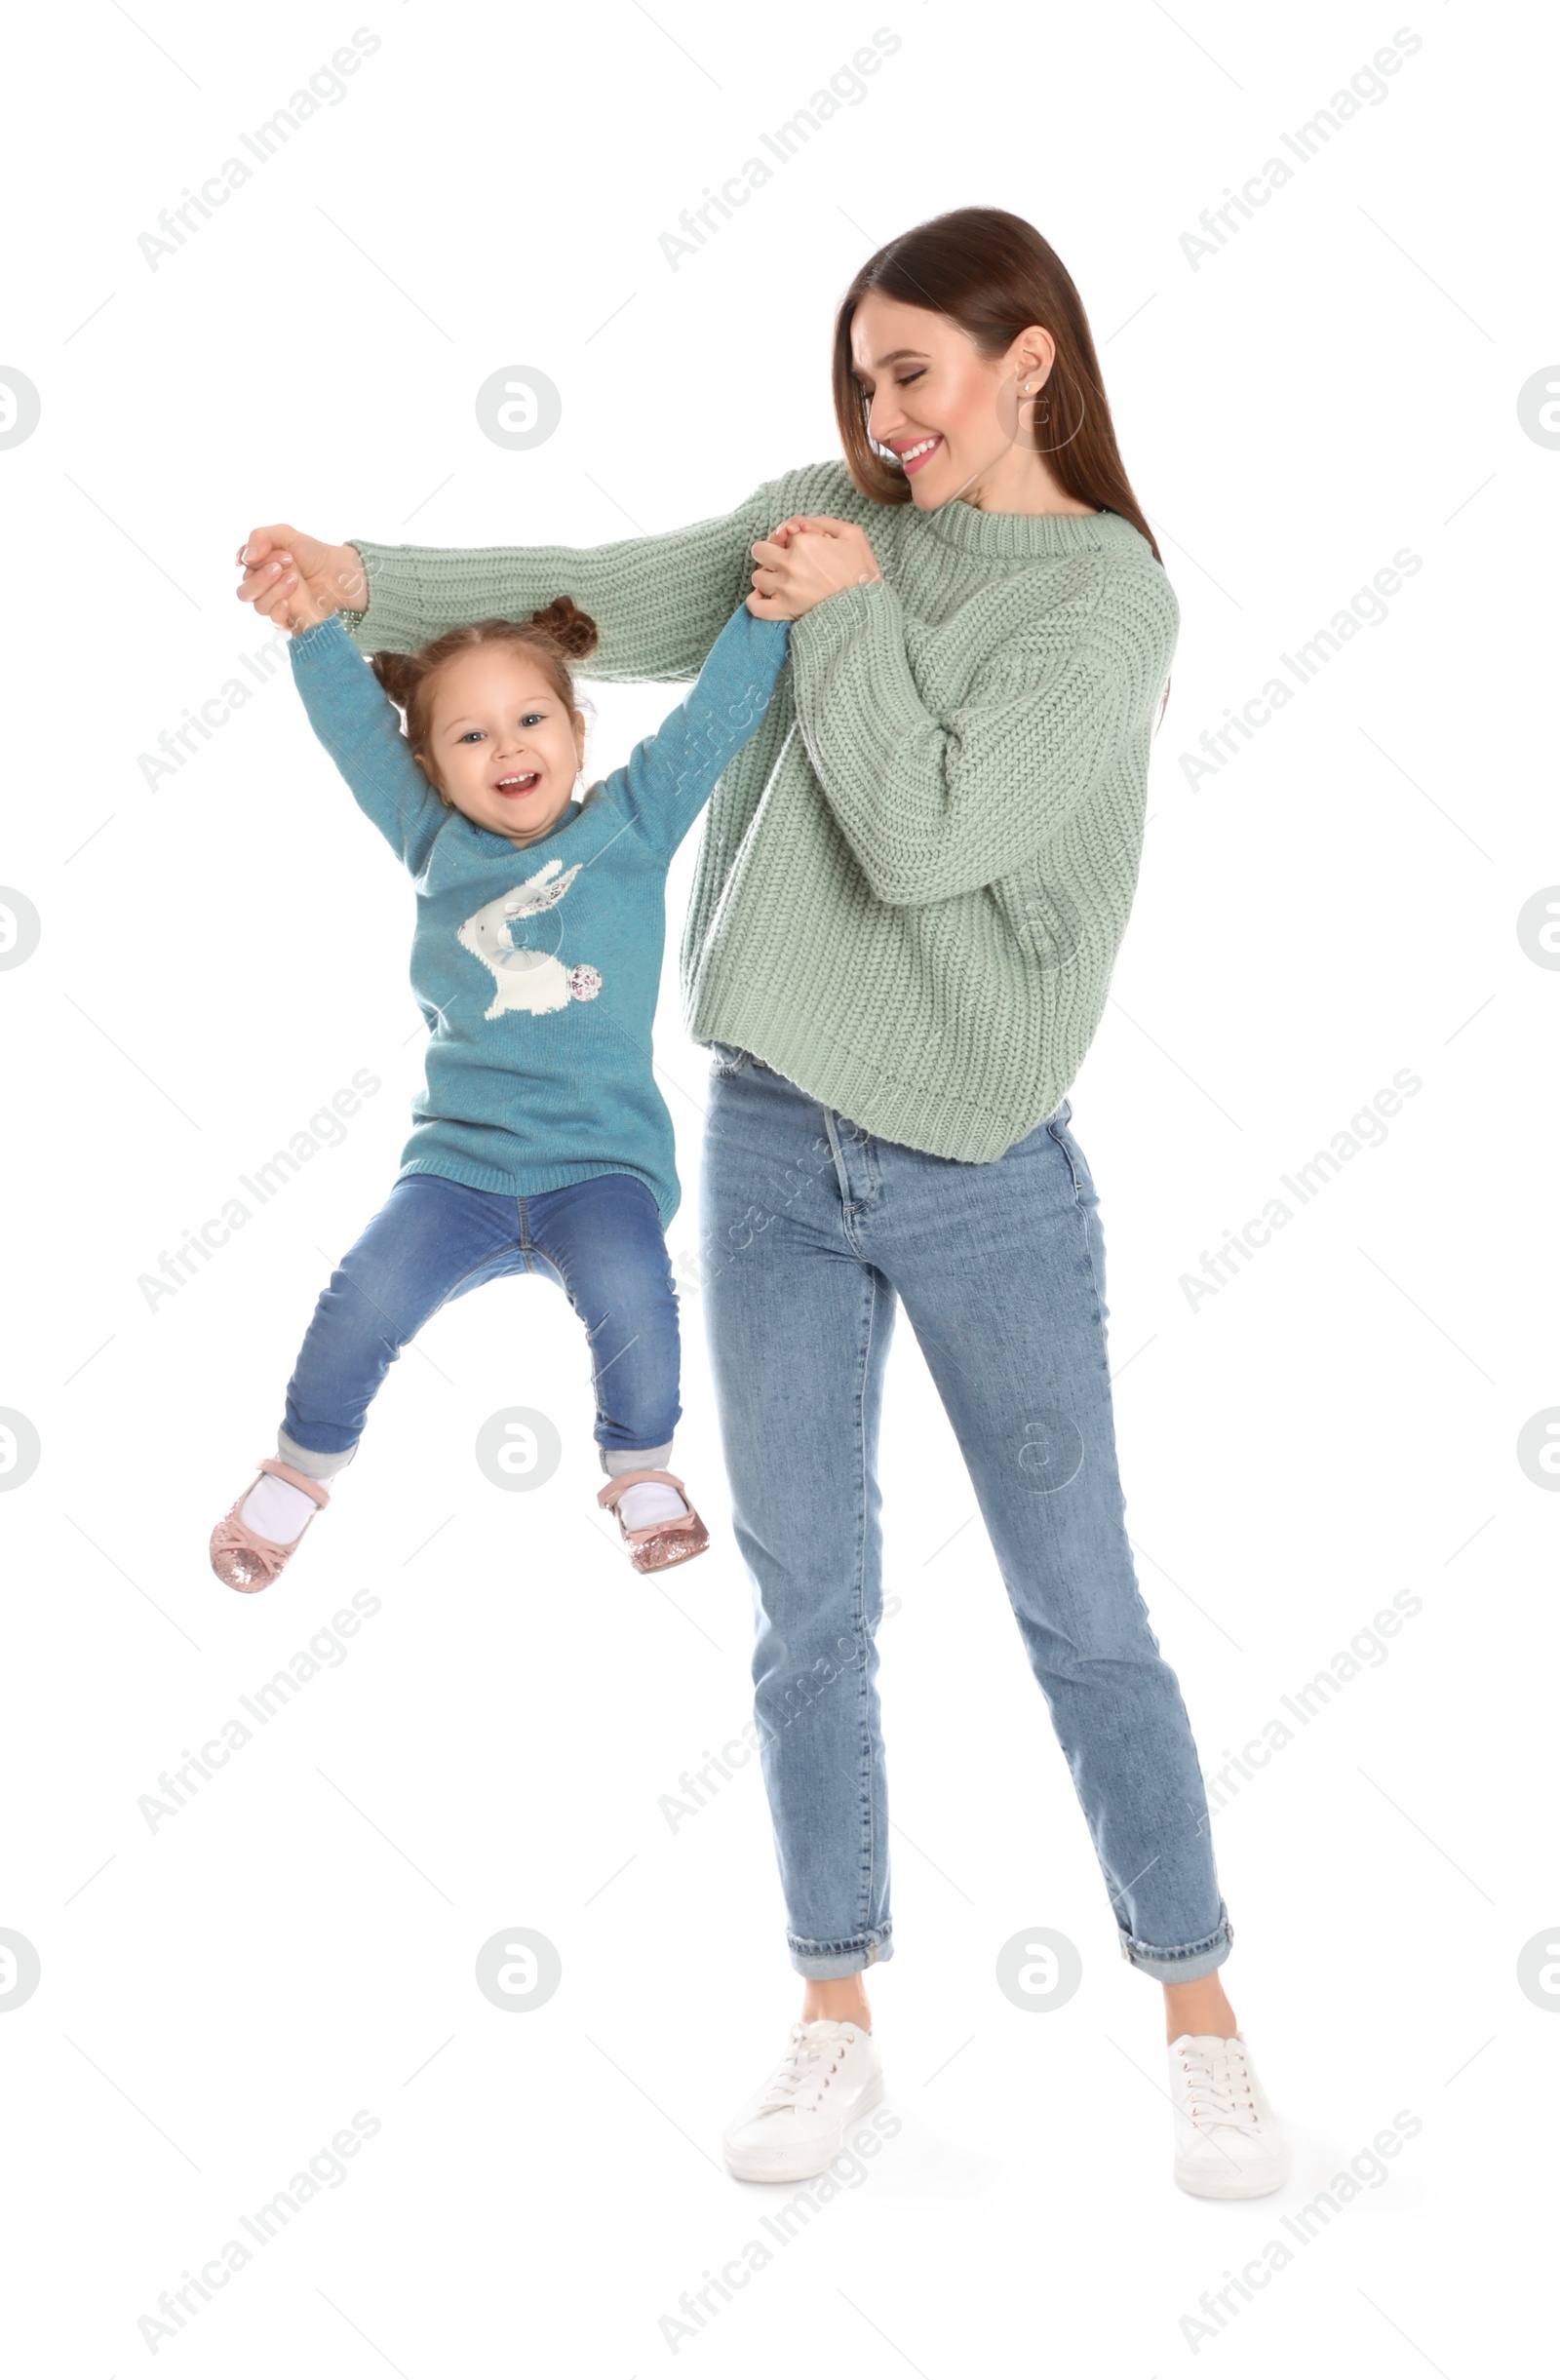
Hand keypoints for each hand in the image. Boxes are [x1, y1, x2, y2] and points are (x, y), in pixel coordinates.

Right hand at [234, 525, 367, 630]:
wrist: (341, 573)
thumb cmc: (314, 554)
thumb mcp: (287, 535)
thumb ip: (261, 537)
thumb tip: (245, 557)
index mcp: (259, 568)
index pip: (244, 569)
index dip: (255, 560)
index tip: (279, 553)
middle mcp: (264, 589)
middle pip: (245, 592)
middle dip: (262, 578)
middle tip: (285, 565)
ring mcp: (276, 606)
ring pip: (259, 606)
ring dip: (275, 590)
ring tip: (296, 579)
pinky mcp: (290, 621)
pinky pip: (274, 621)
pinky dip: (279, 610)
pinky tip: (288, 602)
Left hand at [746, 515, 881, 619]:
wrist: (867, 608)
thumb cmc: (862, 571)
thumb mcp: (852, 534)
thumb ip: (825, 522)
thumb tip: (803, 523)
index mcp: (805, 543)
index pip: (784, 531)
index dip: (791, 536)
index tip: (803, 545)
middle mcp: (791, 564)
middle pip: (760, 550)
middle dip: (771, 552)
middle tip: (785, 560)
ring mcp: (785, 589)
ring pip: (757, 577)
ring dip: (767, 576)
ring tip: (781, 580)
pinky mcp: (785, 610)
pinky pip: (755, 606)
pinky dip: (755, 601)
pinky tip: (765, 596)